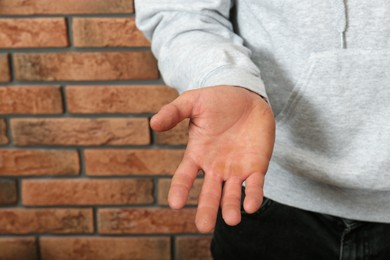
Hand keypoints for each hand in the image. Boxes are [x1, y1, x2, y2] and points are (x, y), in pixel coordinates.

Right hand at [151, 85, 274, 231]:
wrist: (248, 97)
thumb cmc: (218, 100)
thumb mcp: (192, 102)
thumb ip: (173, 112)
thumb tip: (153, 124)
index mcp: (197, 155)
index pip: (184, 177)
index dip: (179, 190)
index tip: (174, 204)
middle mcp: (215, 167)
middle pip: (209, 193)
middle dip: (206, 209)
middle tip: (203, 226)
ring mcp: (235, 169)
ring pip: (232, 194)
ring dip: (231, 207)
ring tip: (231, 220)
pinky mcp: (256, 167)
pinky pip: (255, 185)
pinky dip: (253, 196)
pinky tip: (250, 206)